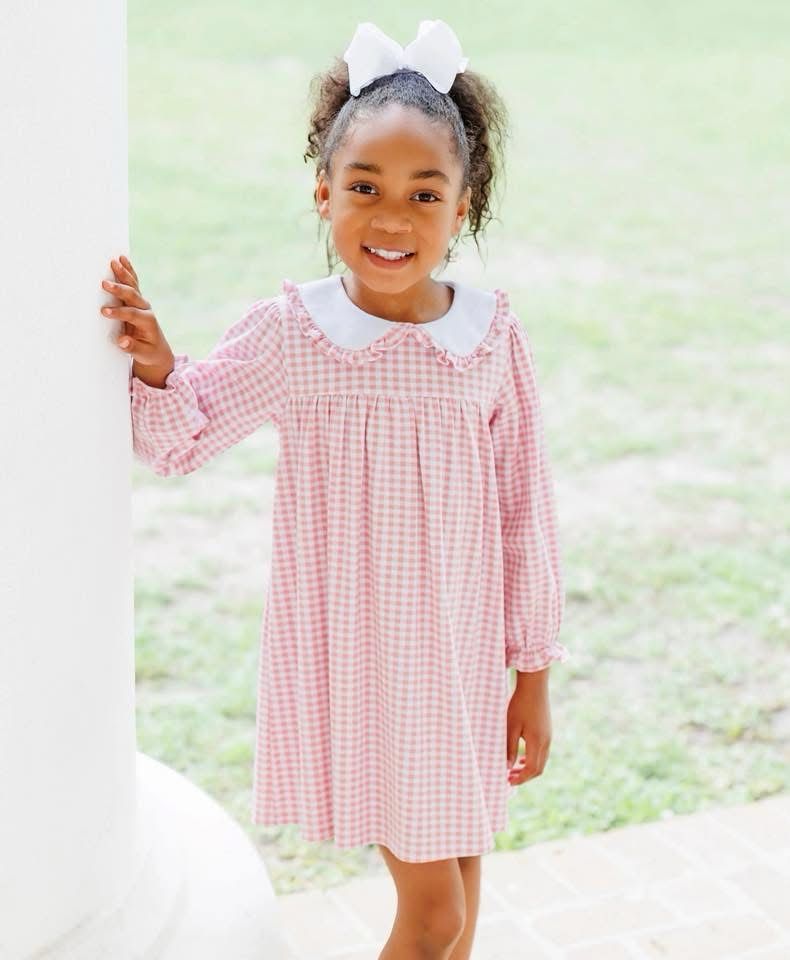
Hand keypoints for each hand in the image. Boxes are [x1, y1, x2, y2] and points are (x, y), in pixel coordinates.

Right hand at [100, 255, 174, 378]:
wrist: (157, 349)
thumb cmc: (148, 352)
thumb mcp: (142, 354)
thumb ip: (133, 347)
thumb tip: (123, 341)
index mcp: (148, 322)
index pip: (132, 314)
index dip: (118, 313)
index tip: (104, 311)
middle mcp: (146, 309)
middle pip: (132, 296)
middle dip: (119, 289)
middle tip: (104, 283)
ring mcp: (142, 303)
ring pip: (132, 286)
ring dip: (123, 274)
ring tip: (113, 262)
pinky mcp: (137, 300)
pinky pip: (133, 282)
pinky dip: (128, 271)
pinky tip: (122, 258)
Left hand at [506, 679, 552, 786]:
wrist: (534, 686)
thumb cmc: (519, 704)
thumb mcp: (511, 727)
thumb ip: (510, 748)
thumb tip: (507, 767)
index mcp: (538, 742)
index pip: (532, 769)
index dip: (520, 778)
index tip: (507, 781)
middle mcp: (546, 742)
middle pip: (538, 768)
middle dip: (524, 776)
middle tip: (509, 778)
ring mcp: (549, 736)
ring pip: (541, 761)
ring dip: (528, 768)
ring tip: (513, 769)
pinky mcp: (547, 731)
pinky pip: (542, 752)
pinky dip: (532, 759)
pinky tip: (521, 757)